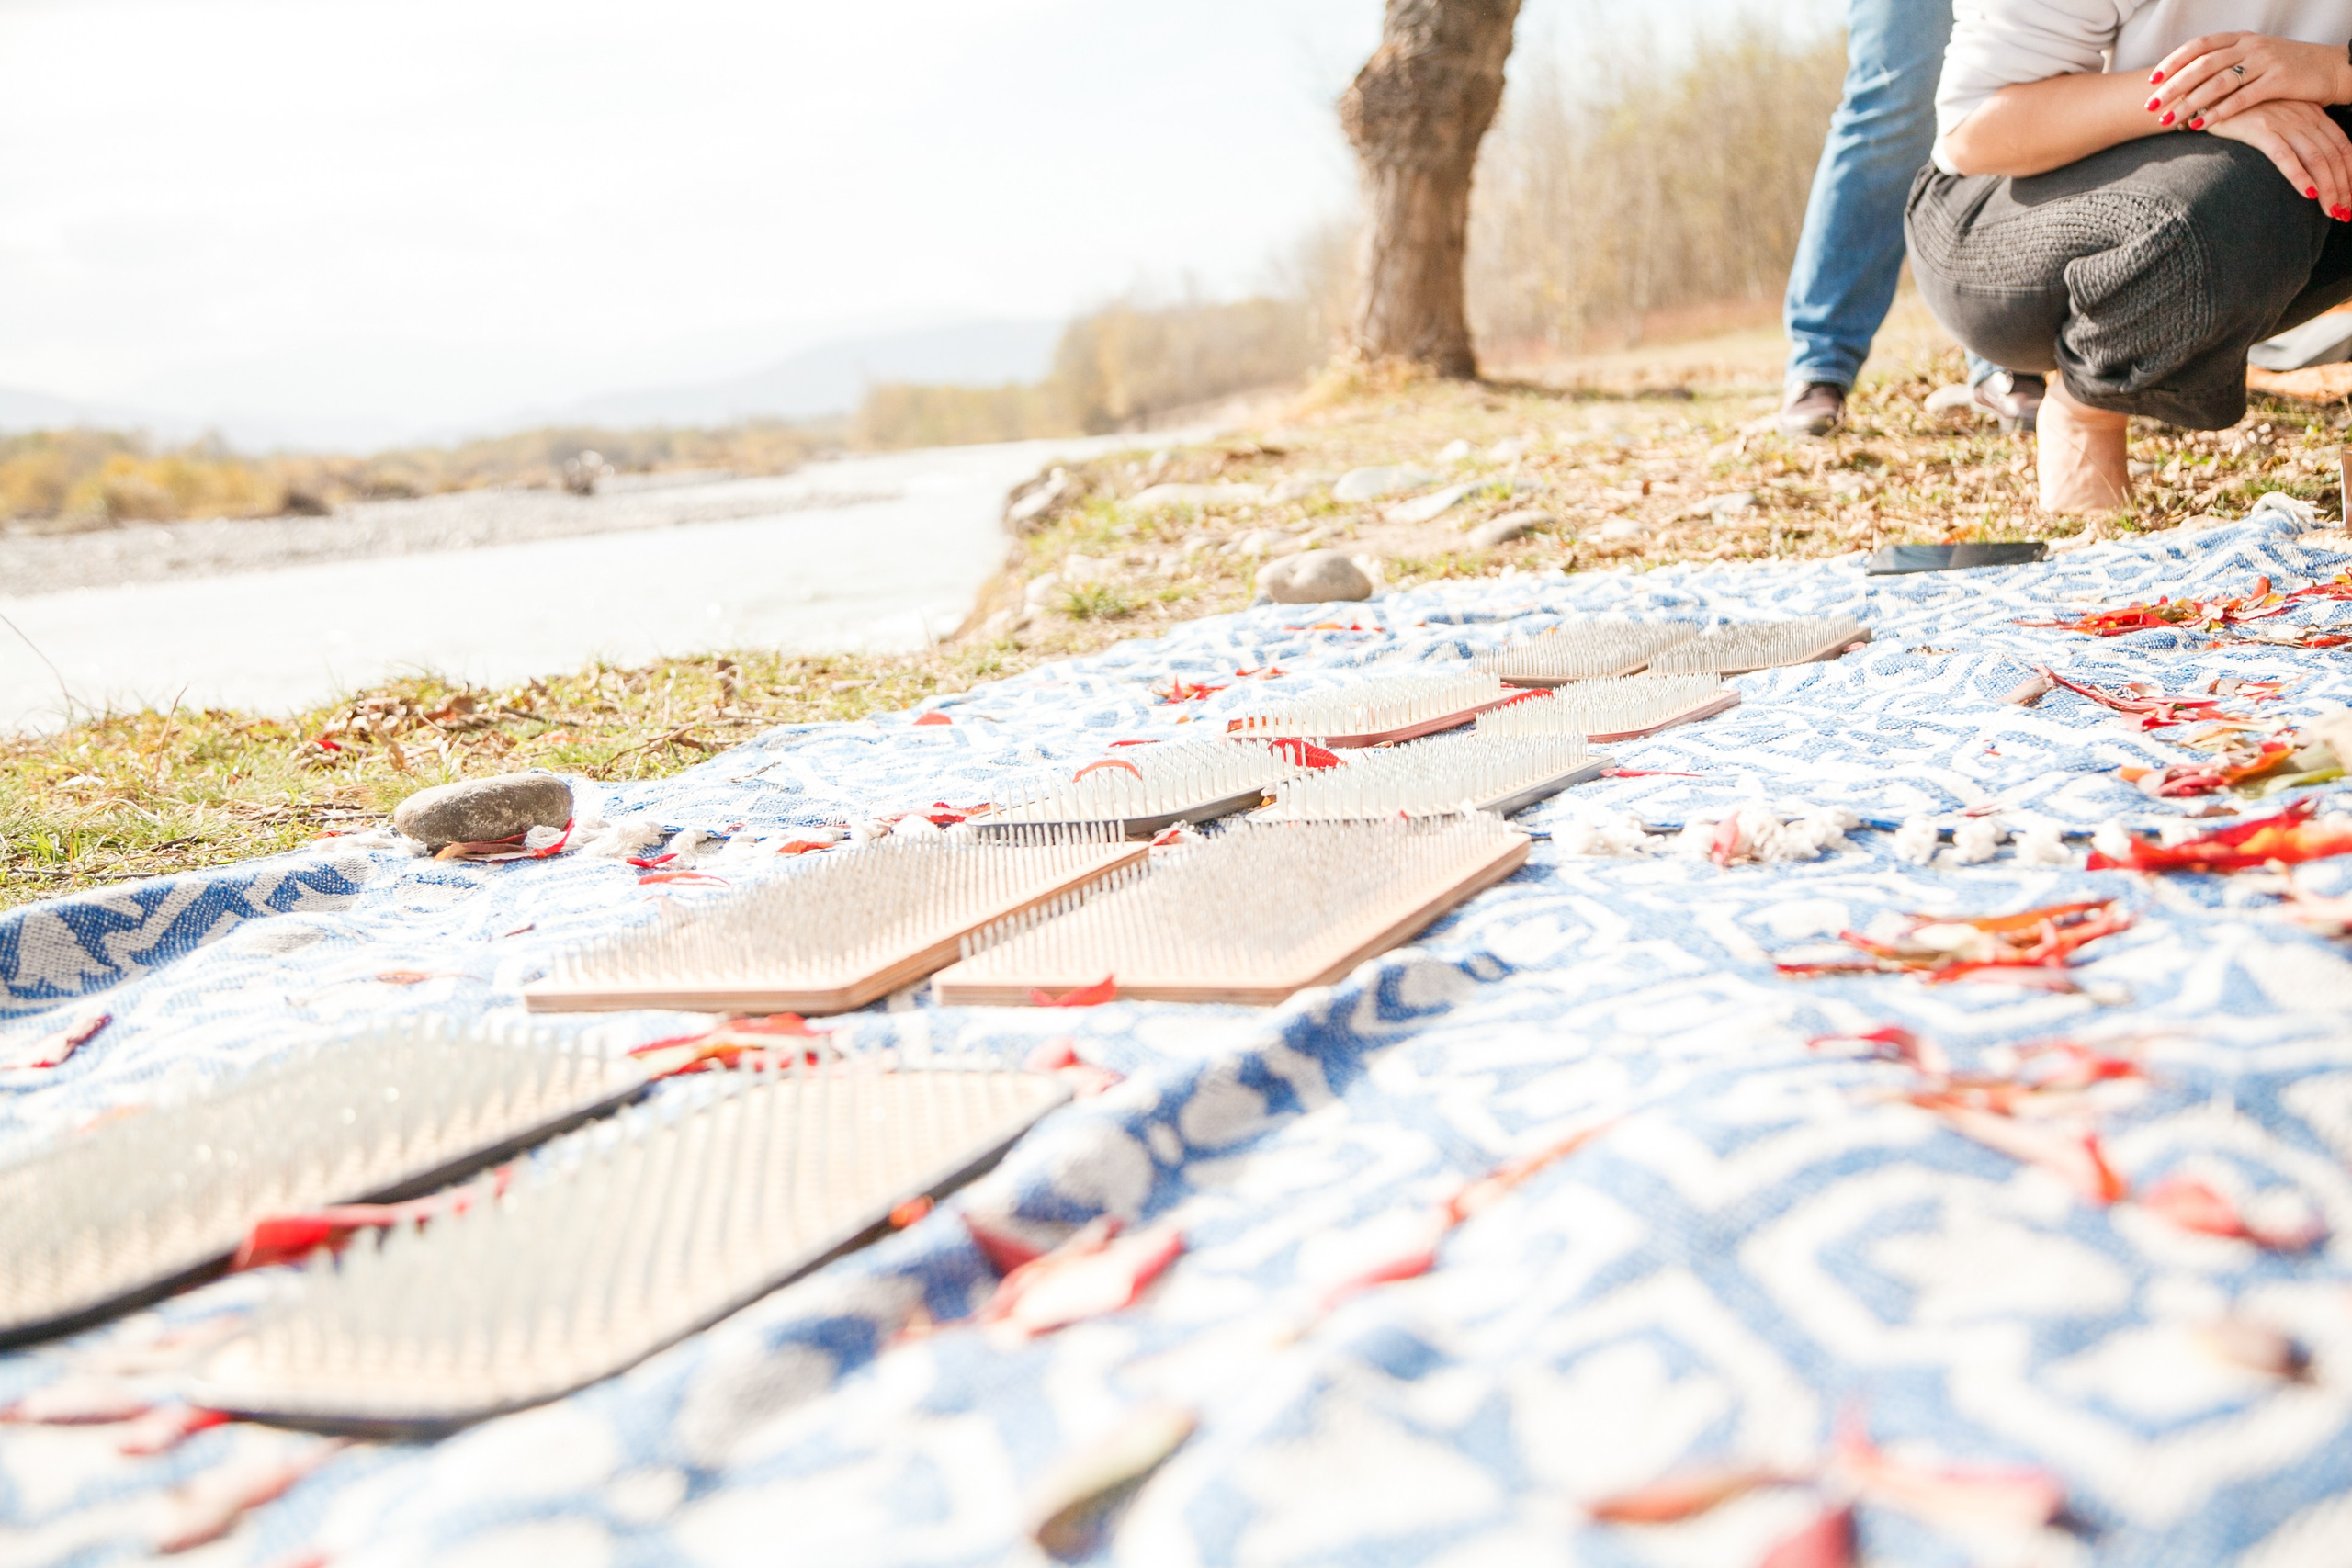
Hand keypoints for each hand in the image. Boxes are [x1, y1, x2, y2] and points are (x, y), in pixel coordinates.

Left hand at [2146, 33, 2351, 128]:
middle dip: (2173, 86)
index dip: (2173, 62)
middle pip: (2203, 65)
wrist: (2328, 68)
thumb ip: (2224, 64)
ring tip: (2167, 120)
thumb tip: (2185, 80)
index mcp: (2240, 38)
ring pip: (2219, 82)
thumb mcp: (2253, 57)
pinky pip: (2242, 98)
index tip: (2152, 81)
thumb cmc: (2284, 68)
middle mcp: (2250, 46)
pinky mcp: (2279, 81)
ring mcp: (2265, 61)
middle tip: (2150, 106)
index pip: (2199, 45)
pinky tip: (2200, 125)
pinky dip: (2218, 112)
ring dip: (2189, 102)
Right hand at [2204, 99, 2351, 219]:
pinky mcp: (2259, 128)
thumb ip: (2295, 134)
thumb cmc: (2242, 110)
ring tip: (2331, 210)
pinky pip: (2284, 155)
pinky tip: (2307, 193)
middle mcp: (2303, 116)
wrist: (2210, 92)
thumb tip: (2308, 164)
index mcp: (2312, 113)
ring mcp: (2282, 121)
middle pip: (2333, 156)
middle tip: (2344, 213)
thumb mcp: (2277, 116)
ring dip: (2328, 187)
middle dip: (2343, 187)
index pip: (2342, 145)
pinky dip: (2298, 175)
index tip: (2351, 197)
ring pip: (2315, 158)